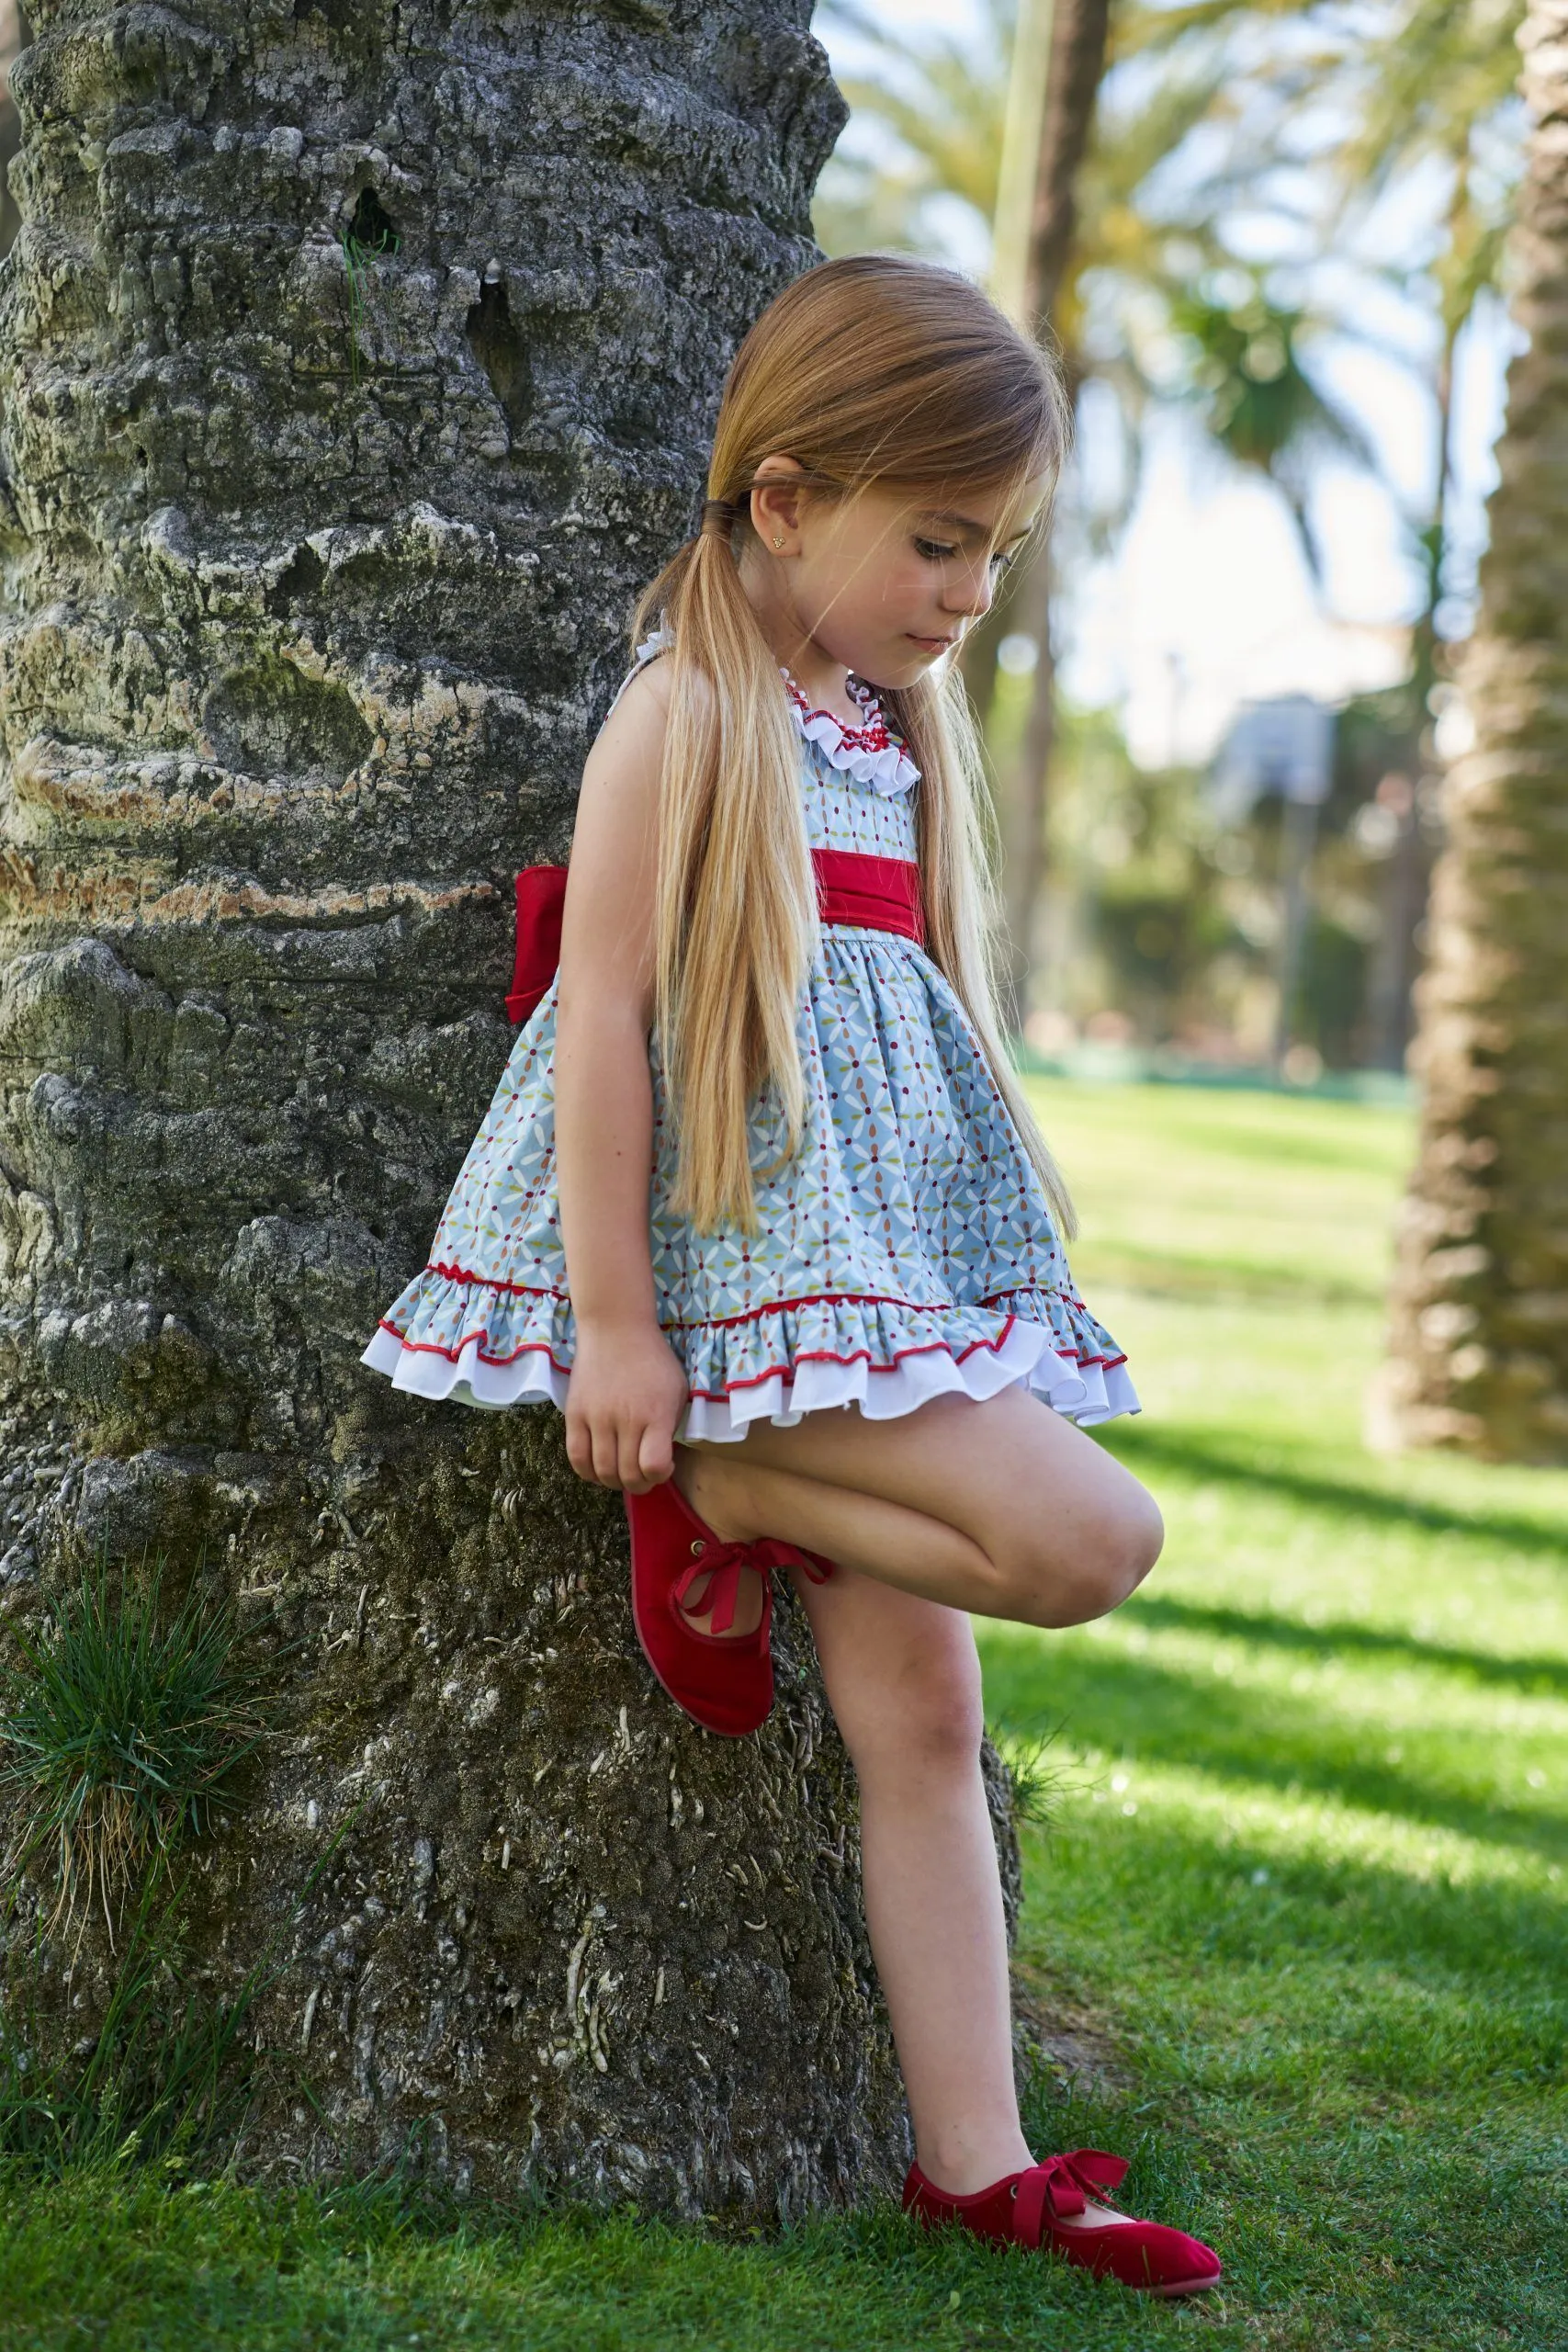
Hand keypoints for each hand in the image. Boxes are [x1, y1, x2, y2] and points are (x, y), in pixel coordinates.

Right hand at [563, 1318, 689, 1491]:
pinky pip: (576, 1458)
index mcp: (655, 1414)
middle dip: (640, 1484)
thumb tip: (660, 1460)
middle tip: (644, 1476)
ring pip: (602, 1472)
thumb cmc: (653, 1361)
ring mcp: (596, 1418)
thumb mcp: (678, 1390)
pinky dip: (588, 1473)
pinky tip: (598, 1470)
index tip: (665, 1466)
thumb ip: (670, 1426)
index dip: (660, 1475)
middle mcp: (625, 1419)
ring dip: (615, 1482)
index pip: (653, 1465)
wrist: (615, 1329)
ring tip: (622, 1473)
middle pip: (627, 1475)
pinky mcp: (574, 1415)